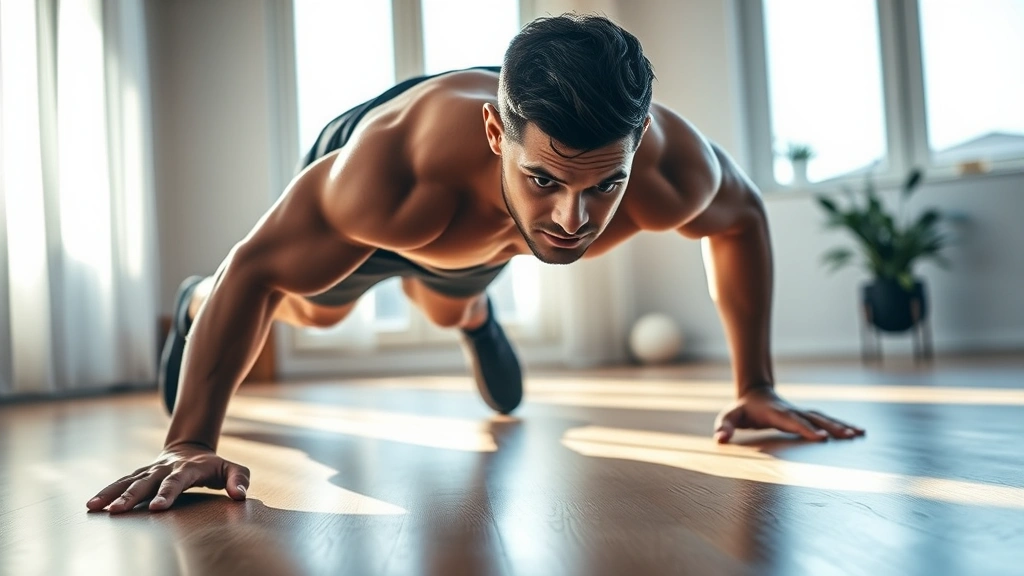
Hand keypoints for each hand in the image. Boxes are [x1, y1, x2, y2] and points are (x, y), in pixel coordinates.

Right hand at [86, 443, 249, 513]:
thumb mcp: (232, 469)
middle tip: (118, 511)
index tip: (158, 508)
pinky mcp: (140, 474)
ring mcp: (150, 470)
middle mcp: (165, 468)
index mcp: (187, 468)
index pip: (177, 481)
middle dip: (132, 496)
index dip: (167, 493)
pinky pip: (121, 482)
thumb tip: (240, 495)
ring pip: (129, 481)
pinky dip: (107, 492)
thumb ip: (239, 479)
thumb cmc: (213, 466)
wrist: (191, 448)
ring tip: (95, 507)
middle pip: (147, 482)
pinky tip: (92, 504)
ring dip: (112, 493)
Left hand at [713, 386, 865, 443]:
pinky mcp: (806, 415)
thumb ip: (723, 427)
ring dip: (841, 425)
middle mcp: (792, 410)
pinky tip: (857, 432)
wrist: (755, 392)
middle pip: (814, 418)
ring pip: (823, 417)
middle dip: (832, 427)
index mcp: (775, 412)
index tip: (822, 438)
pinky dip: (841, 425)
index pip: (792, 421)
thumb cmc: (741, 409)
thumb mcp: (728, 416)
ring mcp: (801, 411)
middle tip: (850, 436)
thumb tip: (720, 440)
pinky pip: (825, 419)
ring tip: (860, 434)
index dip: (806, 429)